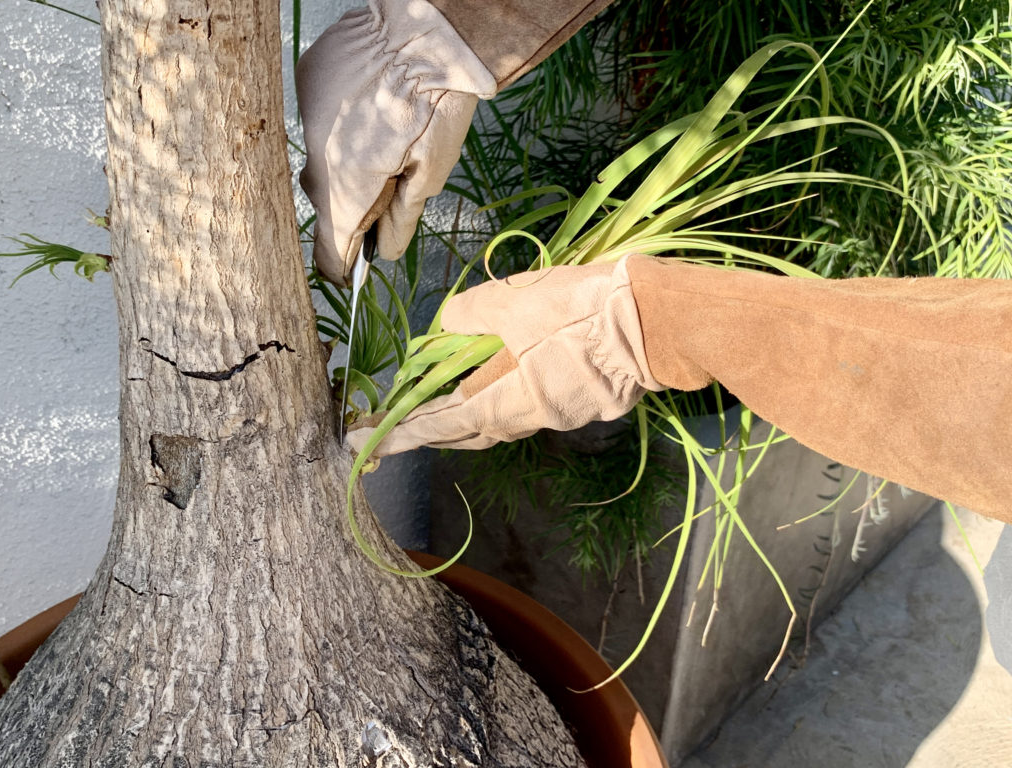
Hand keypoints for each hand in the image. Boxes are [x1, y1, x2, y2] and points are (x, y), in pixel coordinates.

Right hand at [295, 0, 494, 284]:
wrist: (424, 34)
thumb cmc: (436, 105)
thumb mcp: (430, 173)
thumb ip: (401, 217)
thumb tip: (384, 251)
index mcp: (346, 189)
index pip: (331, 246)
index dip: (341, 266)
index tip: (348, 275)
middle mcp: (314, 157)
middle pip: (325, 200)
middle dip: (350, 205)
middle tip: (384, 190)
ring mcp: (305, 116)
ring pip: (317, 156)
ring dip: (341, 160)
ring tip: (379, 141)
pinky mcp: (306, 82)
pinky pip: (317, 118)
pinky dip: (337, 123)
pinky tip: (365, 109)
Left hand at [348, 257, 663, 456]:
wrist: (655, 321)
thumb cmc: (579, 310)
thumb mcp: (513, 299)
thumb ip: (469, 315)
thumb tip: (449, 326)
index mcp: (507, 399)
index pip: (441, 422)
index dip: (402, 431)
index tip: (367, 442)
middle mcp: (531, 417)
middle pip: (470, 430)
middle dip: (432, 428)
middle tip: (400, 423)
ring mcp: (562, 413)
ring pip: (502, 420)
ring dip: (469, 413)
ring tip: (446, 399)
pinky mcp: (586, 402)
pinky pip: (530, 407)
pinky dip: (505, 398)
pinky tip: (506, 377)